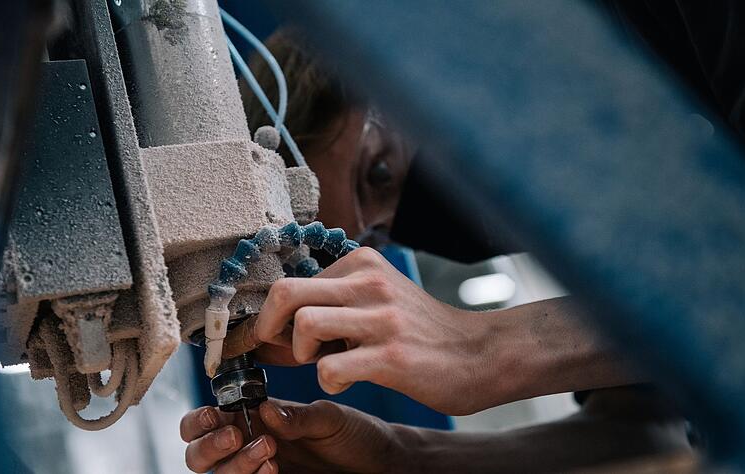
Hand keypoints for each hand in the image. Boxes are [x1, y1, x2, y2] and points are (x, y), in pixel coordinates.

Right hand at [180, 398, 400, 473]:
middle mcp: (250, 446)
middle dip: (209, 446)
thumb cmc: (356, 435)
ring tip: (269, 453)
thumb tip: (264, 410)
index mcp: (256, 418)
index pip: (208, 419)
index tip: (217, 416)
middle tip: (237, 436)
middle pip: (199, 454)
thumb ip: (297, 416)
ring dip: (234, 465)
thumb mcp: (330, 417)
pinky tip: (273, 470)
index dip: (200, 420)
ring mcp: (258, 471)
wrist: (380, 464)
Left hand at [226, 247, 493, 414]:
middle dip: (267, 326)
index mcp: (363, 263)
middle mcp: (371, 282)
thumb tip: (272, 327)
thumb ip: (332, 304)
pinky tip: (346, 382)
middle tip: (279, 348)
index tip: (279, 336)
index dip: (275, 314)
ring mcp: (382, 318)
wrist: (477, 353)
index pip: (292, 280)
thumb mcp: (377, 299)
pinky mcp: (391, 356)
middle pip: (286, 292)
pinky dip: (328, 381)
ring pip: (304, 324)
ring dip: (300, 352)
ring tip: (321, 362)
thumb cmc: (419, 330)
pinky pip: (330, 368)